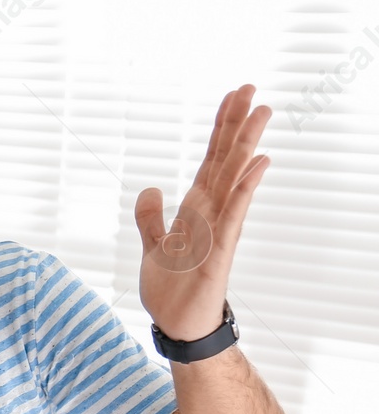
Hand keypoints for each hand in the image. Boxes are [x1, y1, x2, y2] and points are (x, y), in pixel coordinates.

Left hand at [136, 85, 271, 341]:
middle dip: (235, 125)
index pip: (210, 160)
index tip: (233, 95)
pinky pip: (232, 216)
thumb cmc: (171, 289)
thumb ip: (151, 217)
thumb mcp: (152, 246)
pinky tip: (256, 166)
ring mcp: (218, 230)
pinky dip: (243, 190)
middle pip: (224, 161)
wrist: (176, 326)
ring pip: (233, 180)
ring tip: (261, 112)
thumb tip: (151, 187)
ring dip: (245, 146)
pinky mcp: (219, 253)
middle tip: (252, 88)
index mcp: (195, 209)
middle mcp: (210, 213)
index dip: (220, 128)